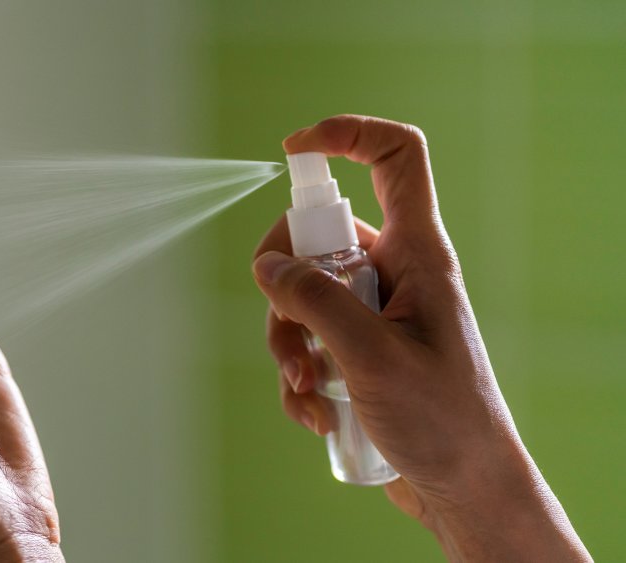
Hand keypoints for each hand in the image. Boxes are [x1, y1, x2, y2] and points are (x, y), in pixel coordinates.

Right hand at [253, 115, 589, 561]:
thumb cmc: (443, 420)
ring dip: (287, 344)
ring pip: (301, 296)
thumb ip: (317, 301)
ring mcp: (373, 313)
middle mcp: (394, 273)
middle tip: (288, 328)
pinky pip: (307, 341)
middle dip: (284, 285)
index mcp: (417, 254)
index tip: (293, 150)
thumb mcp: (371, 357)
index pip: (395, 159)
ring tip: (307, 390)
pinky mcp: (357, 351)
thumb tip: (267, 267)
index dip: (347, 135)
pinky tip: (316, 414)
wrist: (463, 487)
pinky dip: (298, 376)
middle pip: (318, 236)